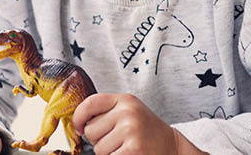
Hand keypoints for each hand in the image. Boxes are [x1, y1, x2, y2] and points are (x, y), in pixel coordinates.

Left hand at [73, 93, 206, 154]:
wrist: (171, 146)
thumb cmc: (146, 130)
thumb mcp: (129, 112)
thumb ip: (107, 112)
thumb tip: (79, 124)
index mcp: (125, 100)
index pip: (90, 103)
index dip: (79, 117)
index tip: (79, 127)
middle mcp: (127, 112)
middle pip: (91, 130)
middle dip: (99, 139)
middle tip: (118, 139)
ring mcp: (130, 130)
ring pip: (98, 148)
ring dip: (108, 152)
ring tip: (125, 147)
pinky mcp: (132, 149)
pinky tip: (128, 153)